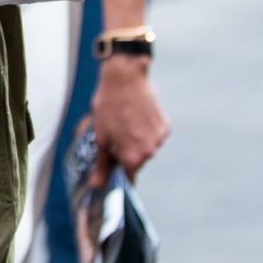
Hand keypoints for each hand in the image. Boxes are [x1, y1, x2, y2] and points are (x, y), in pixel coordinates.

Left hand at [90, 54, 168, 181]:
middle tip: (113, 136)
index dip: (118, 174)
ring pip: (145, 147)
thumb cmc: (109, 106)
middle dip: (125, 153)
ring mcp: (160, 138)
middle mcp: (150, 151)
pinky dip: (144, 130)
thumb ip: (102, 164)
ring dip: (135, 141)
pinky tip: (134, 116)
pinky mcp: (165, 125)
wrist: (125, 77)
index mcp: (133, 157)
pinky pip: (153, 135)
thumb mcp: (100, 137)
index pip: (128, 177)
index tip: (112, 170)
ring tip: (123, 122)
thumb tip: (97, 185)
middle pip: (137, 161)